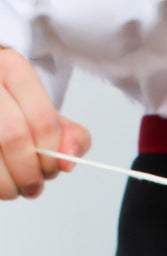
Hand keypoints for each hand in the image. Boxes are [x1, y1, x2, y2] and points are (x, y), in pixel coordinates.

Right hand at [0, 48, 90, 199]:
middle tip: (34, 186)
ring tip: (16, 188)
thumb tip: (68, 160)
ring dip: (9, 184)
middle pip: (14, 138)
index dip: (52, 155)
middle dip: (30, 173)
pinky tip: (1, 183)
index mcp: (11, 67)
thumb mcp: (47, 115)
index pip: (43, 121)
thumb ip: (70, 137)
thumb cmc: (15, 112)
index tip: (53, 168)